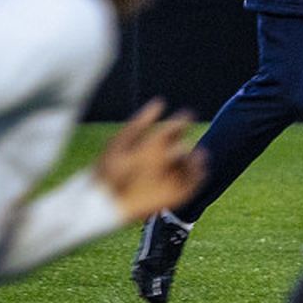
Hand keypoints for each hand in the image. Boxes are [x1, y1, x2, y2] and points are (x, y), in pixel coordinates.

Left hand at [93, 99, 206, 222]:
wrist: (103, 200)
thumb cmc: (109, 170)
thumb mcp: (123, 141)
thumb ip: (141, 123)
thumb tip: (161, 101)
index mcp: (150, 147)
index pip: (172, 131)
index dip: (181, 122)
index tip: (188, 114)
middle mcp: (161, 162)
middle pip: (183, 147)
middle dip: (187, 142)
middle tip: (183, 143)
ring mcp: (167, 179)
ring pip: (189, 165)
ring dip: (196, 159)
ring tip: (196, 155)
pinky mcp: (172, 196)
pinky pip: (192, 185)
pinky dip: (198, 176)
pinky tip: (198, 167)